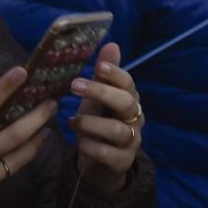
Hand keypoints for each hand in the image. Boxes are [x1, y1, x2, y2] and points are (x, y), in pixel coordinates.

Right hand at [0, 67, 55, 207]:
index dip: (3, 89)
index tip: (22, 71)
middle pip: (14, 135)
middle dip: (38, 117)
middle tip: (53, 103)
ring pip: (20, 158)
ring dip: (37, 140)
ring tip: (47, 126)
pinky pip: (5, 173)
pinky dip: (14, 160)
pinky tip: (22, 150)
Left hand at [69, 43, 142, 193]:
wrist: (102, 163)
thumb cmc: (99, 124)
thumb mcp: (98, 100)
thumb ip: (104, 76)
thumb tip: (111, 44)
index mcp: (129, 100)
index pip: (128, 83)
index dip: (116, 74)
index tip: (99, 66)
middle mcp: (135, 118)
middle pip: (126, 103)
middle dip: (101, 93)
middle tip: (74, 85)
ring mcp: (131, 141)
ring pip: (118, 130)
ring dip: (92, 124)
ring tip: (72, 122)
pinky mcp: (123, 161)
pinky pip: (110, 154)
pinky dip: (93, 148)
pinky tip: (80, 143)